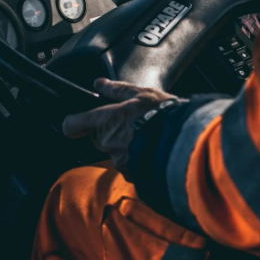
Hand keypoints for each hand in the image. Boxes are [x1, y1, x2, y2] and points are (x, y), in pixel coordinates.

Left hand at [62, 78, 176, 169]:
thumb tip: (99, 84)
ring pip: (117, 153)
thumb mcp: (143, 94)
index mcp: (106, 120)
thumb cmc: (164, 116)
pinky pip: (131, 167)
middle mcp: (109, 143)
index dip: (74, 123)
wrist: (185, 145)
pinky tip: (154, 151)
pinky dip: (140, 160)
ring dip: (128, 147)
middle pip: (100, 139)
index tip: (77, 123)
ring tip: (149, 138)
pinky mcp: (133, 175)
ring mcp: (120, 161)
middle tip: (133, 125)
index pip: (74, 124)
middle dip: (113, 133)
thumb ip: (118, 90)